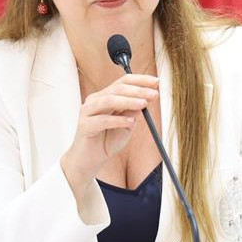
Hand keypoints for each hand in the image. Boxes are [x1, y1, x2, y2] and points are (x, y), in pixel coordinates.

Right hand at [61, 74, 158, 194]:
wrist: (89, 161)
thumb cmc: (106, 142)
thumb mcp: (126, 125)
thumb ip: (133, 112)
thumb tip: (146, 98)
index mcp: (105, 96)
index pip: (123, 82)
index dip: (140, 80)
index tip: (156, 82)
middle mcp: (95, 100)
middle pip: (117, 88)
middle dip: (138, 90)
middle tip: (154, 94)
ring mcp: (87, 111)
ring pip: (109, 100)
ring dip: (128, 101)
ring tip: (143, 104)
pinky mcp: (84, 125)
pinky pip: (102, 120)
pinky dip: (118, 120)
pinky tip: (130, 122)